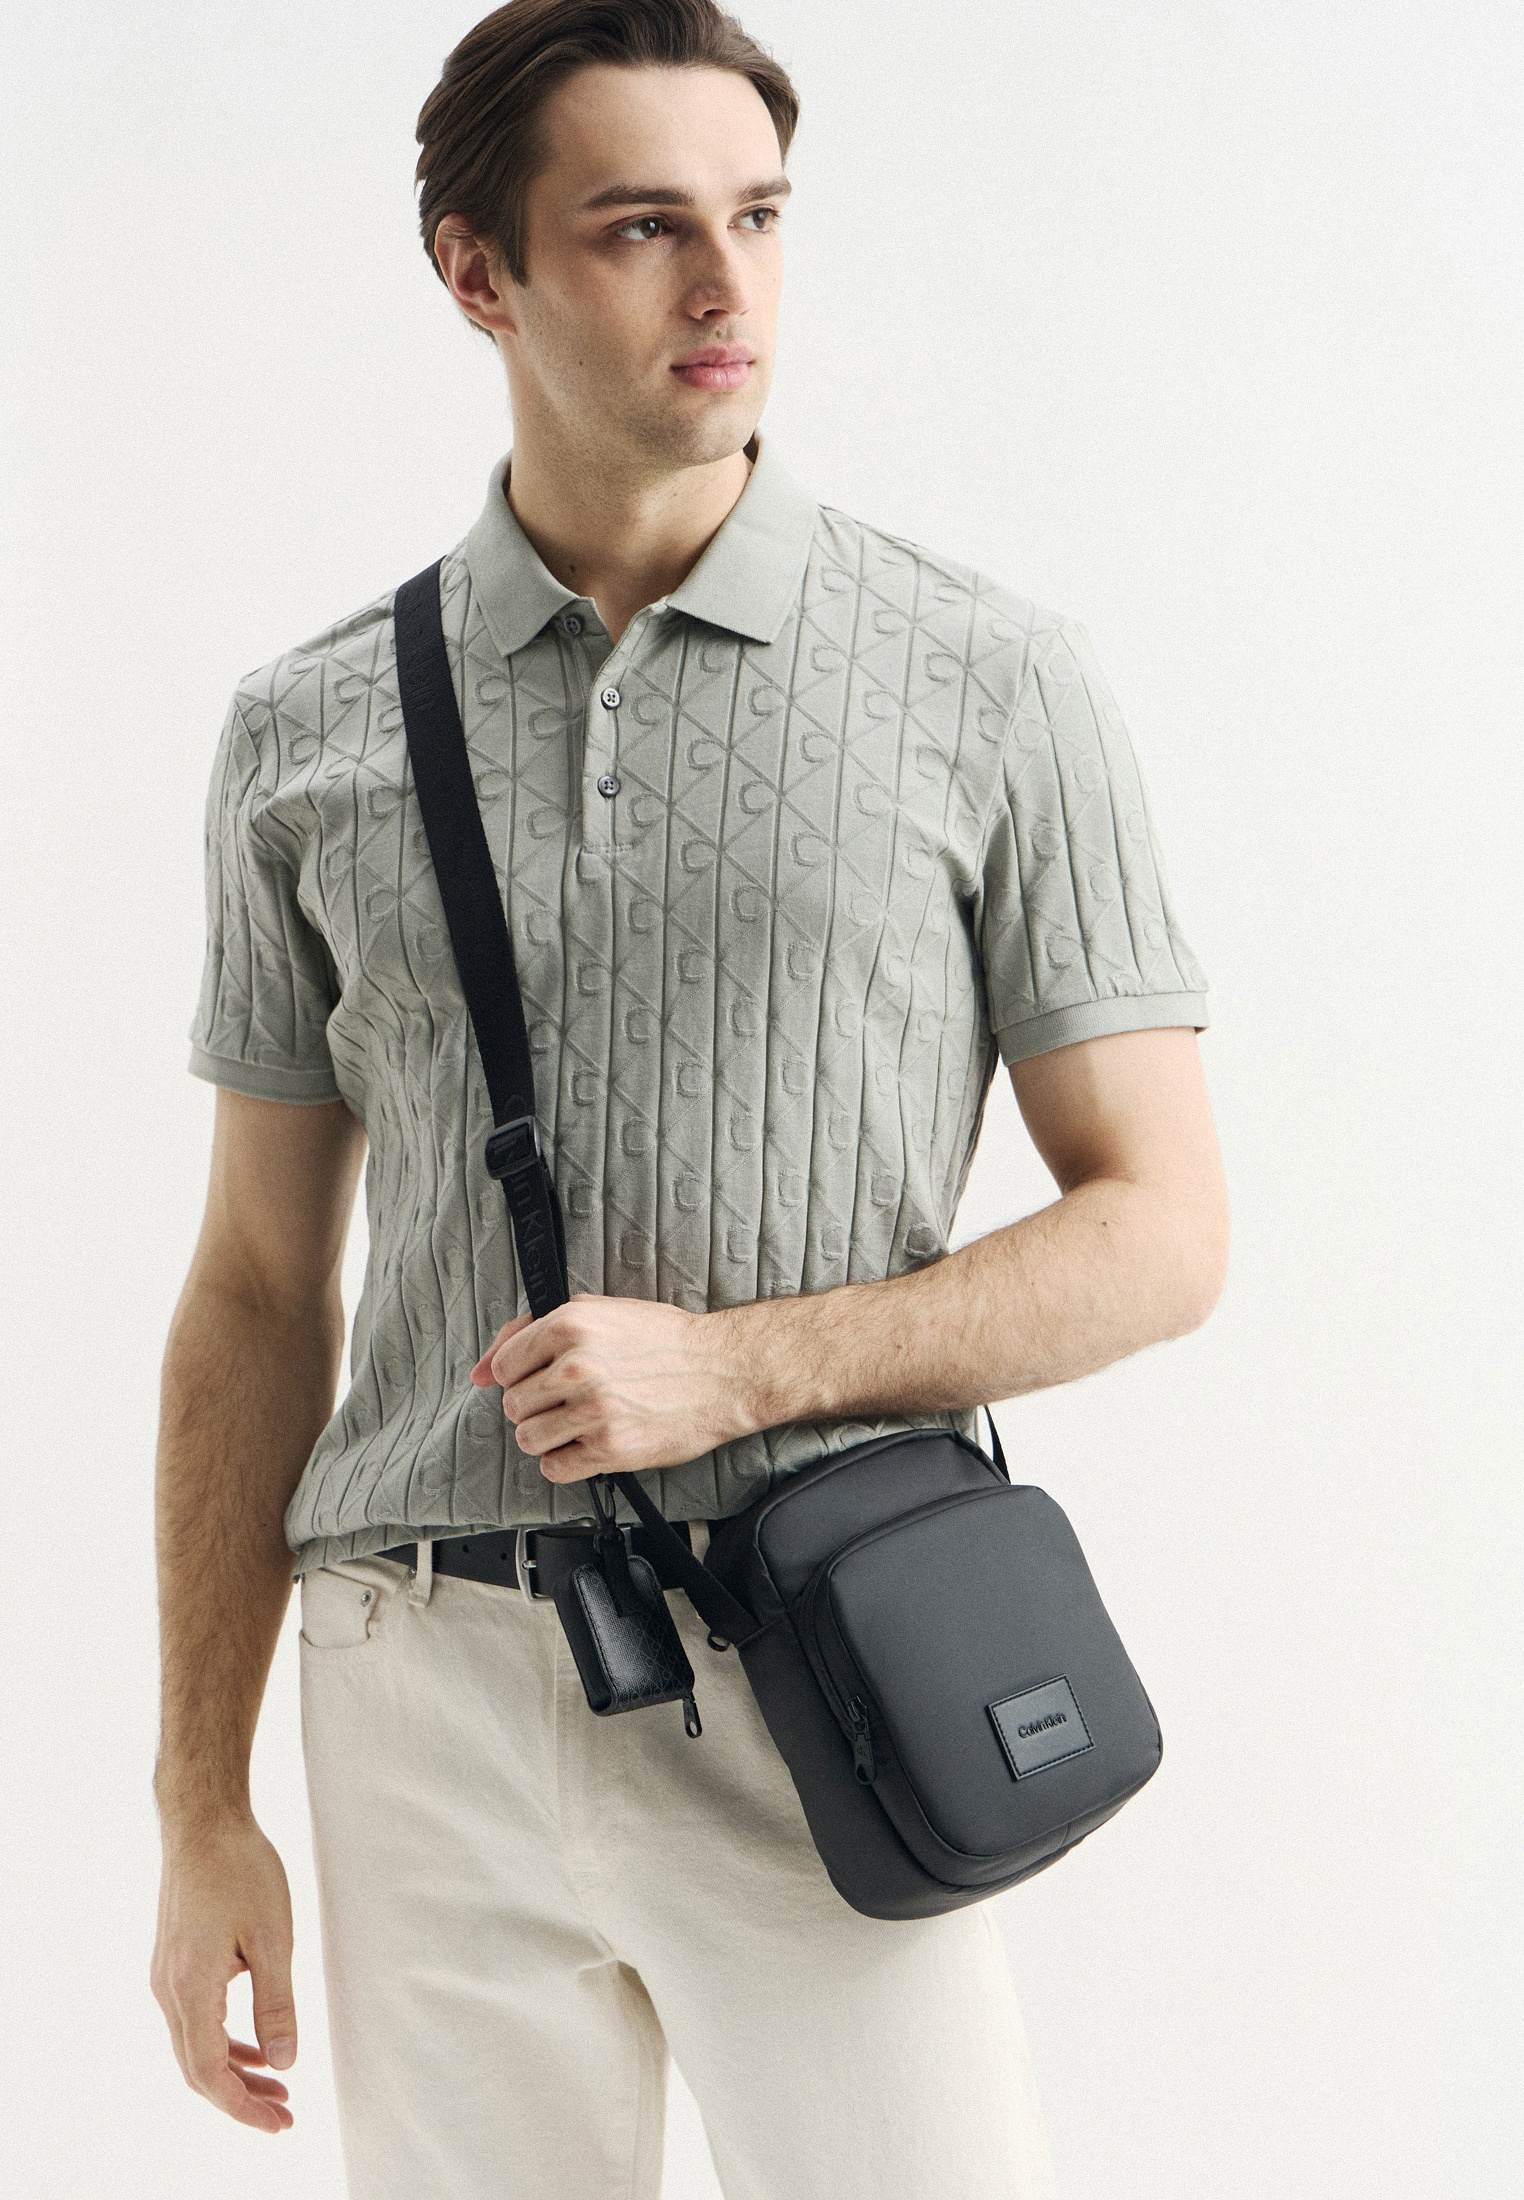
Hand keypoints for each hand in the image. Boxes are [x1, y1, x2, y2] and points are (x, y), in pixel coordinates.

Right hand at [151, 1812, 297, 2132]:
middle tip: (285, 2114)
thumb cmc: (240, 1869)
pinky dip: (224, 2041)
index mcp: (191, 1989)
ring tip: (277, 2086)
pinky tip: (255, 2044)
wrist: (203, 1822)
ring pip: (195, 2046)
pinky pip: (195, 2020)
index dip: (243, 2106)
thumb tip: (284, 2062)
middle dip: (241, 2097)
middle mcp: (168, 1990)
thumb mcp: (273, 1938)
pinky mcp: (174, 1963)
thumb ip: (277, 2005)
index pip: (209, 2073)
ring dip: (234, 2071)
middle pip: (198, 2069)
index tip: (280, 2121)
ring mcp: (166, 1977)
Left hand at [469, 1292, 749, 1482]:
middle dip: (537, 1405)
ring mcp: (592, 1411)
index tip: (545, 1376)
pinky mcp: (610, 1449)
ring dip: (548, 1436)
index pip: (503, 1365)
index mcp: (570, 1325)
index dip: (522, 1374)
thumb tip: (478, 1372)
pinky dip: (566, 1462)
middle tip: (571, 1399)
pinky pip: (554, 1468)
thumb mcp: (598, 1312)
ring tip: (580, 1422)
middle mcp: (577, 1367)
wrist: (723, 1371)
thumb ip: (530, 1332)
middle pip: (513, 1405)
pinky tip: (589, 1443)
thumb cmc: (664, 1339)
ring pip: (528, 1438)